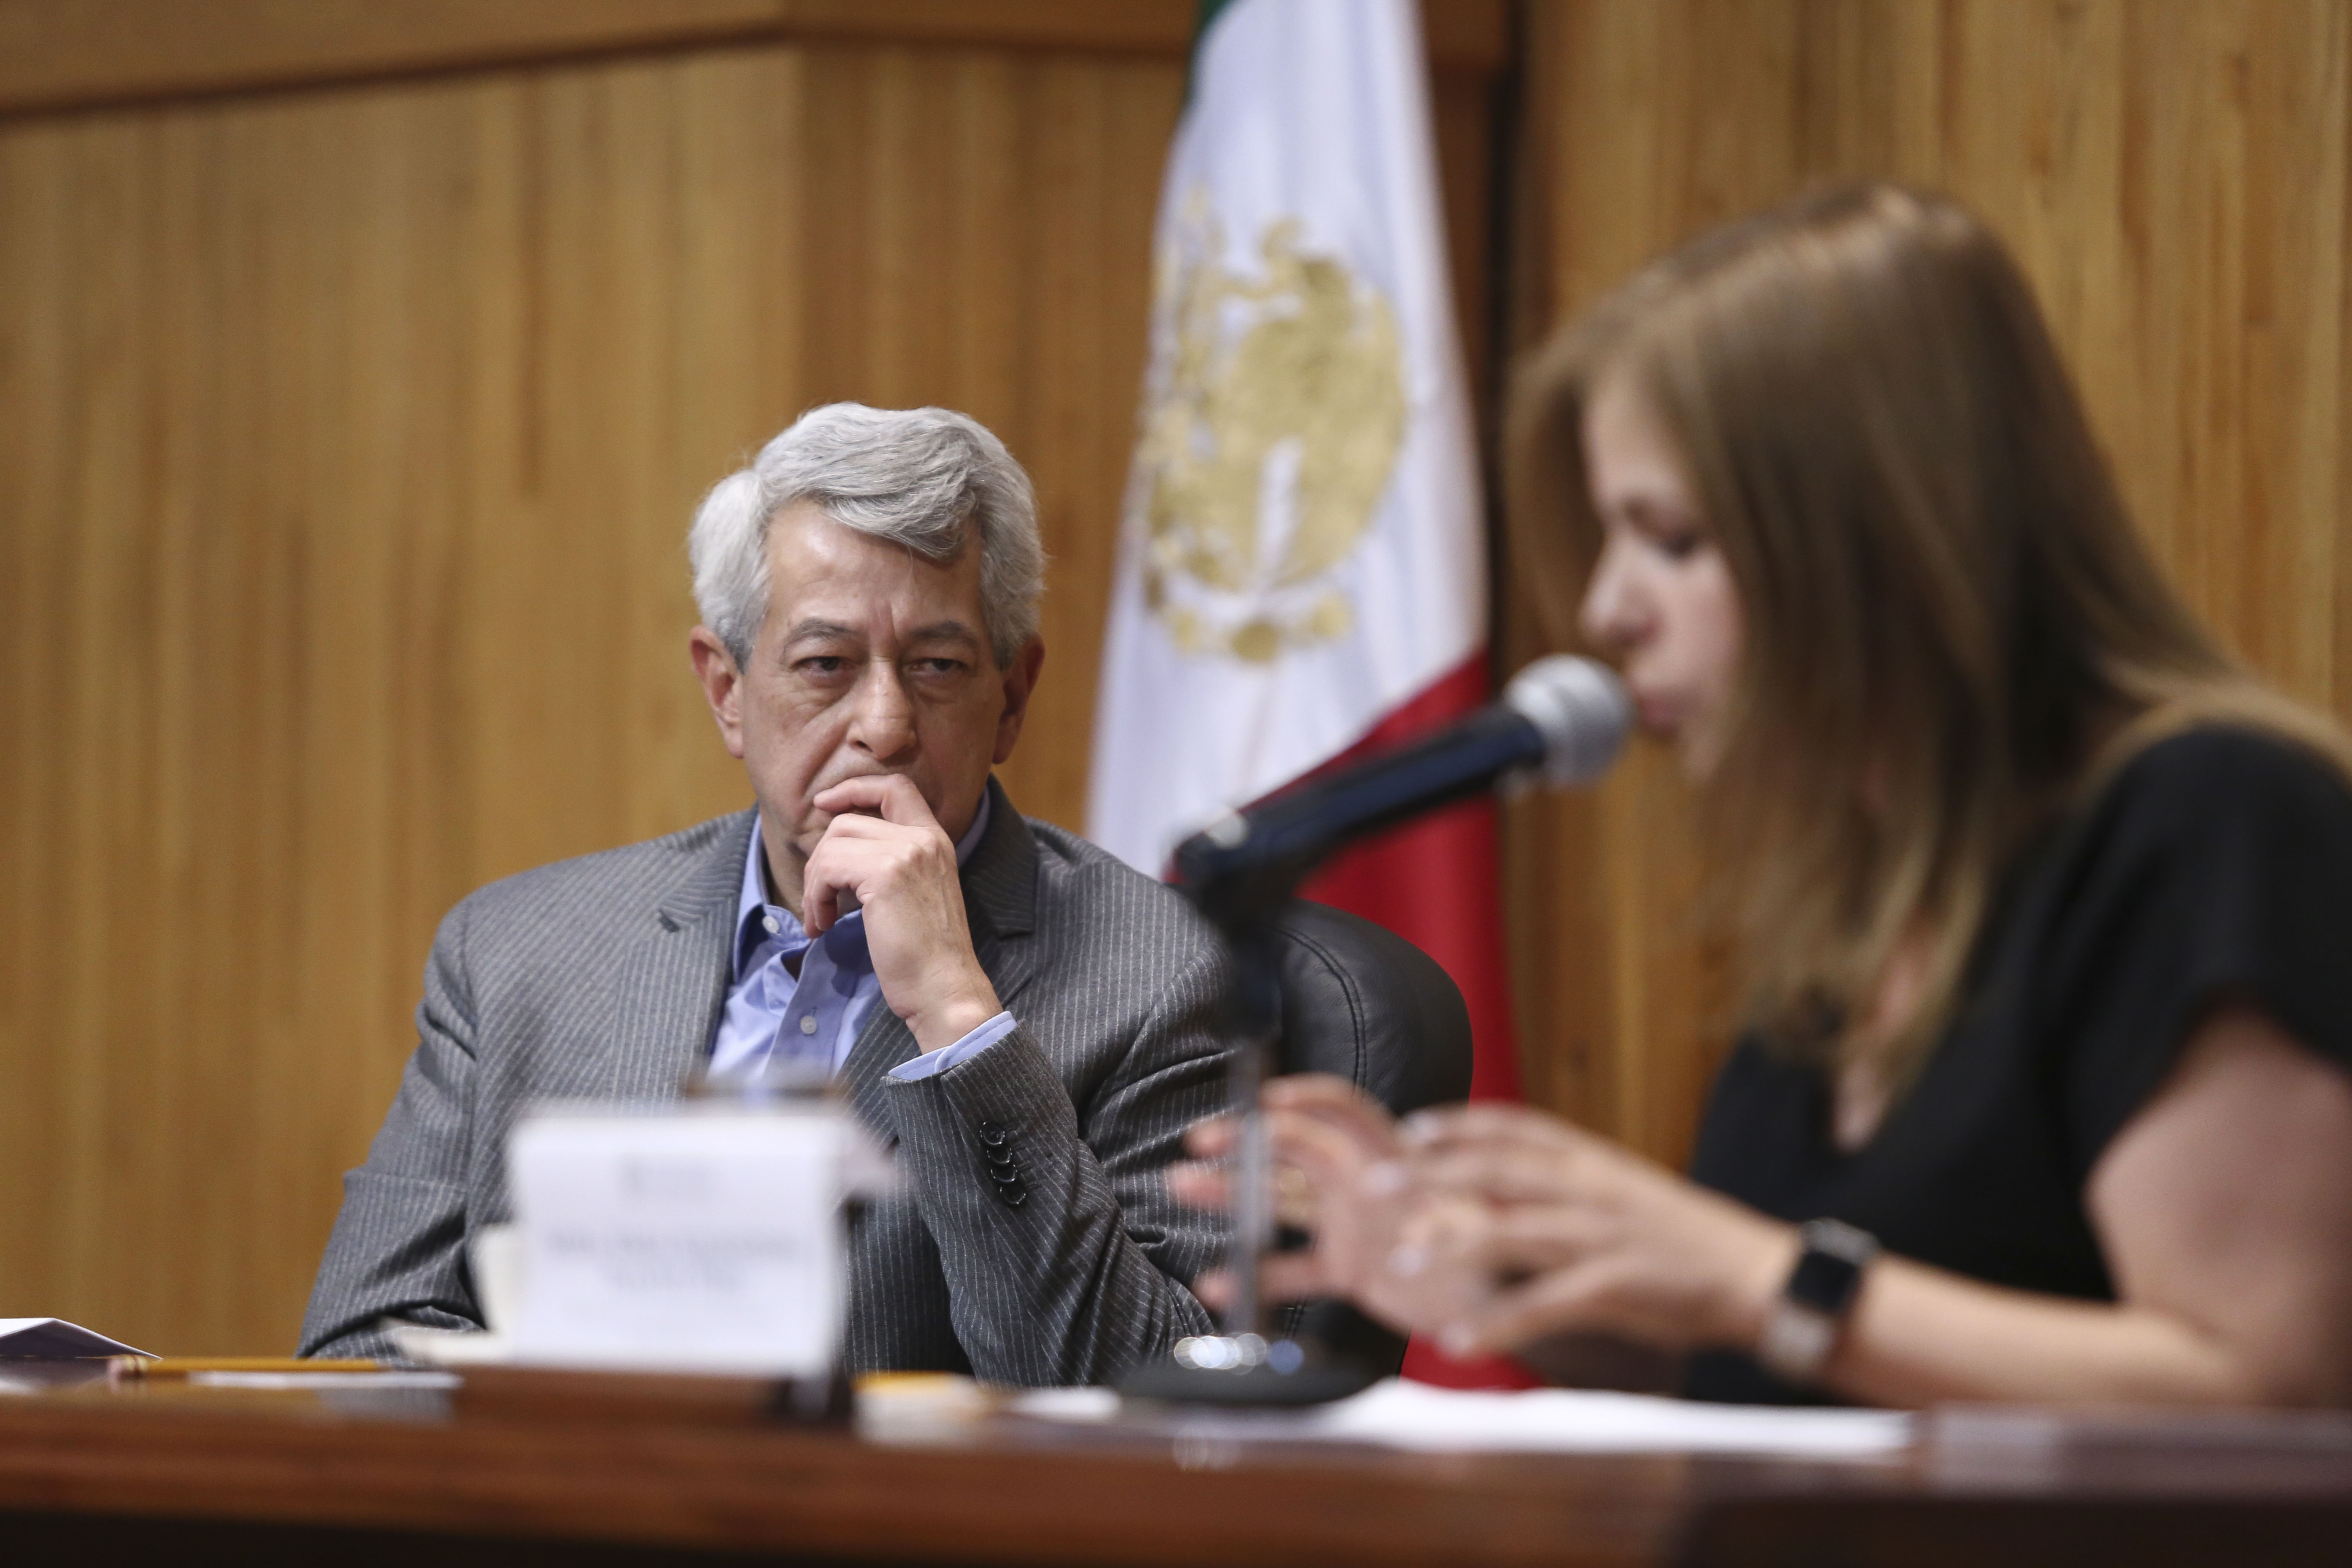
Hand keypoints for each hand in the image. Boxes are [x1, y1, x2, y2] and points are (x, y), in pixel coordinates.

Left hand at [805, 775, 1000, 1051]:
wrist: (945, 990)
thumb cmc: (926, 956)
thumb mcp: (915, 895)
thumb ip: (890, 864)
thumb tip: (835, 852)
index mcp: (936, 840)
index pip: (894, 787)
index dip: (854, 788)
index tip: (824, 804)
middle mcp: (925, 838)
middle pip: (848, 820)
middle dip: (821, 859)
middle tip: (817, 902)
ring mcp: (907, 852)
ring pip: (833, 842)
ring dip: (814, 883)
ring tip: (819, 918)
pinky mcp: (886, 874)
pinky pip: (828, 868)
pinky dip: (814, 897)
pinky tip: (822, 927)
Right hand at [1167, 1075, 1502, 1336]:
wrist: (1511, 1308)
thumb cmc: (1502, 1262)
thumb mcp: (1470, 1240)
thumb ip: (1431, 1228)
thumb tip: (1393, 1216)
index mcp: (1393, 1159)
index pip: (1343, 1111)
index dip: (1302, 1099)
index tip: (1259, 1103)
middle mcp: (1365, 1180)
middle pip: (1294, 1146)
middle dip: (1245, 1138)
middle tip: (1199, 1141)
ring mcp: (1352, 1221)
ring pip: (1280, 1198)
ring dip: (1231, 1192)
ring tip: (1181, 1186)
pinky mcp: (1350, 1265)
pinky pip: (1293, 1266)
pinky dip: (1257, 1275)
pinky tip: (1218, 1284)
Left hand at [1399, 1104, 1796, 1358]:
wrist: (1759, 1275)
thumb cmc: (1684, 1237)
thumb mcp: (1625, 1192)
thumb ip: (1569, 1184)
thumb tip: (1510, 1181)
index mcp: (1595, 1161)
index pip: (1517, 1128)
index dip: (1461, 1123)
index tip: (1411, 1125)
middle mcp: (1592, 1189)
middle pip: (1497, 1169)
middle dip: (1431, 1173)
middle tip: (1372, 1180)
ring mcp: (1603, 1236)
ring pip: (1510, 1233)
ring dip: (1448, 1247)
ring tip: (1396, 1262)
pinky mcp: (1617, 1287)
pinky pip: (1545, 1304)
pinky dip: (1499, 1323)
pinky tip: (1460, 1341)